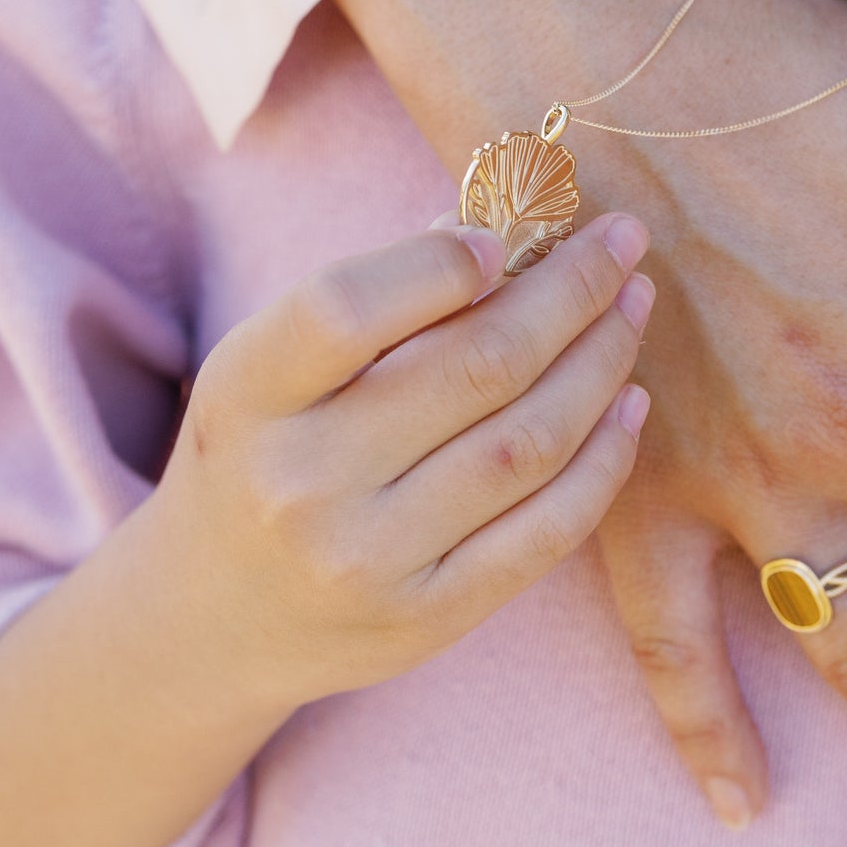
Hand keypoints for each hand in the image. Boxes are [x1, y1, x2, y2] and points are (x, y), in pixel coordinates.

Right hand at [149, 211, 653, 713]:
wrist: (213, 615)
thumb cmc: (263, 447)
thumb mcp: (274, 363)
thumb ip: (374, 296)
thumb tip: (495, 226)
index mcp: (249, 393)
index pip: (345, 309)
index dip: (441, 265)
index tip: (507, 234)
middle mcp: (301, 482)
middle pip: (473, 367)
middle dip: (571, 290)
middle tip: (623, 240)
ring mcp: (366, 560)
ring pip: (526, 443)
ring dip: (600, 363)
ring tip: (632, 306)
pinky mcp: (425, 620)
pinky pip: (544, 531)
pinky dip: (602, 460)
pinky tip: (627, 403)